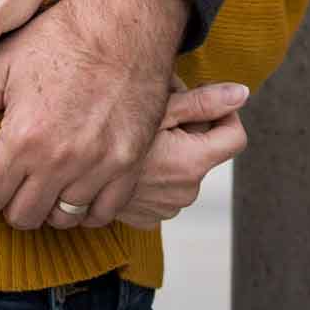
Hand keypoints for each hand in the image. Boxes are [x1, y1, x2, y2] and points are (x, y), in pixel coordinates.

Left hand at [0, 0, 188, 229]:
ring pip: (61, 219)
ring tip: (43, 181)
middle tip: (12, 181)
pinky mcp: (129, 167)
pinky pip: (101, 214)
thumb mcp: (0, 68)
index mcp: (22, 139)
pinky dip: (86, 207)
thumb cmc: (57, 39)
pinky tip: (76, 183)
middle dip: (10, 203)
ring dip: (47, 206)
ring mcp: (98, 168)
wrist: (123, 23)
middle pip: (22, 217)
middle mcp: (60, 162)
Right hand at [54, 80, 248, 230]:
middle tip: (156, 105)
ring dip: (171, 148)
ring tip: (138, 130)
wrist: (67, 173)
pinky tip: (129, 155)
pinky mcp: (148, 217)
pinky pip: (163, 187)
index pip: (235, 136)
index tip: (201, 99)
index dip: (224, 113)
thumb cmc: (110, 129)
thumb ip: (203, 102)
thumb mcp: (156, 108)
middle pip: (205, 149)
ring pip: (183, 166)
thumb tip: (243, 93)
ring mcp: (167, 207)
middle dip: (189, 125)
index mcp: (193, 163)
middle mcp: (186, 191)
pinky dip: (154, 170)